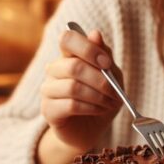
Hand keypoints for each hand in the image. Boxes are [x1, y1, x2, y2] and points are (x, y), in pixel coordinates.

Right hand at [40, 28, 123, 152]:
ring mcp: (48, 90)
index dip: (88, 48)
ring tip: (109, 103)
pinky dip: (91, 108)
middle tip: (115, 92)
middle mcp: (54, 70)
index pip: (67, 39)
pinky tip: (99, 110)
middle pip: (73, 66)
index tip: (106, 63)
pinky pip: (70, 105)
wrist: (90, 129)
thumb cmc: (101, 98)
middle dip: (100, 80)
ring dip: (98, 96)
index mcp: (68, 56)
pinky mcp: (48, 110)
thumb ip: (104, 55)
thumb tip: (95, 33)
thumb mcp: (111, 75)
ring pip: (73, 87)